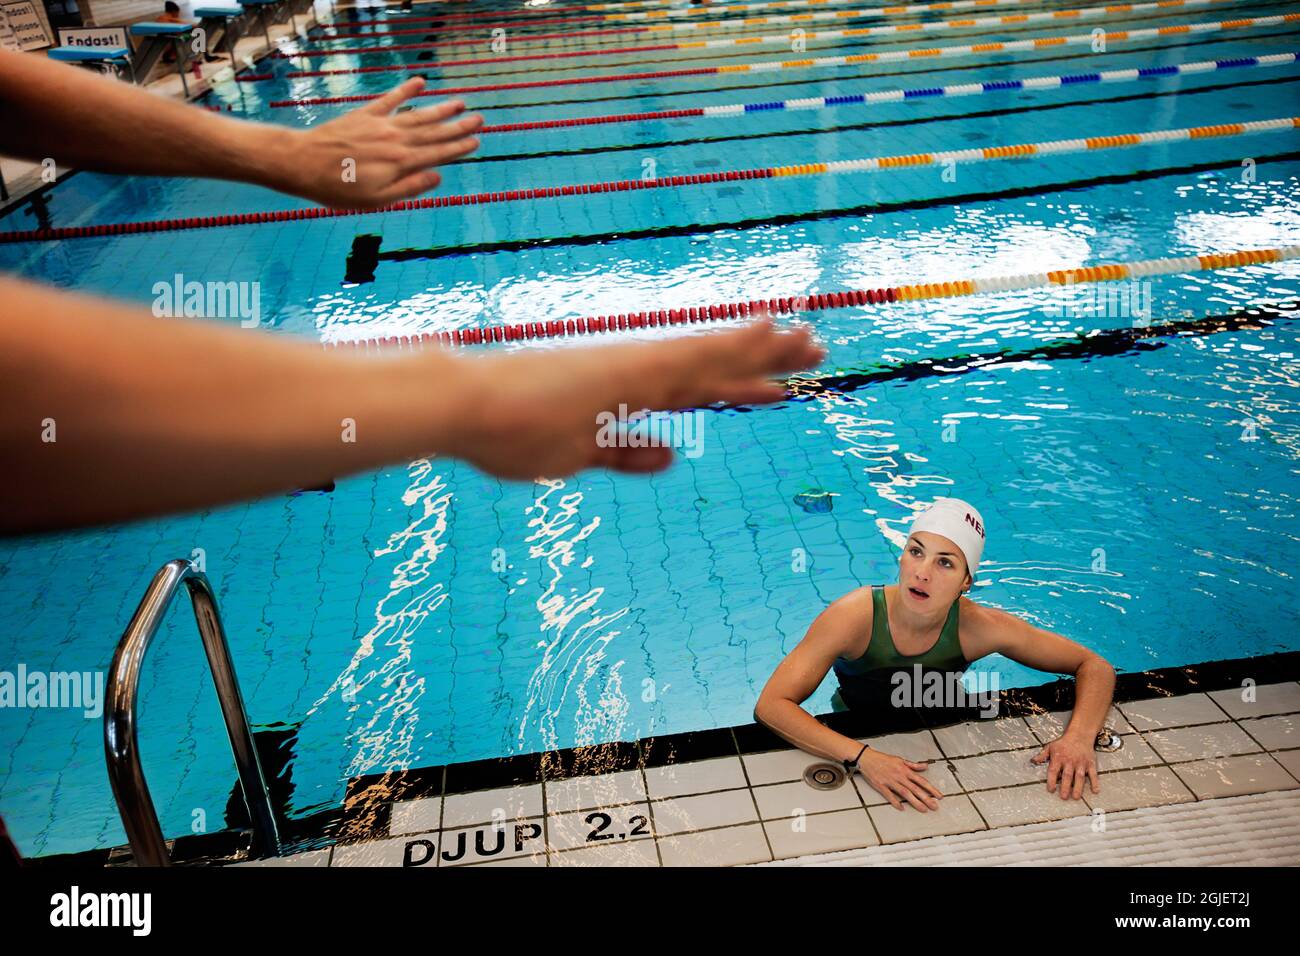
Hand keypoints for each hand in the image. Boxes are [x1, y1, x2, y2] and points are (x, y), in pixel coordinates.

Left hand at [269, 78, 481, 208]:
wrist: (304, 163)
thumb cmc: (340, 189)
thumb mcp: (377, 199)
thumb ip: (409, 187)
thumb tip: (437, 176)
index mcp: (401, 163)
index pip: (438, 154)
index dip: (459, 147)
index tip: (476, 141)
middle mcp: (396, 140)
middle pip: (433, 132)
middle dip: (458, 126)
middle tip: (478, 119)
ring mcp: (381, 125)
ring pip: (418, 115)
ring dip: (441, 109)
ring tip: (460, 103)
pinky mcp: (365, 115)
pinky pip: (390, 100)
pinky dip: (406, 91)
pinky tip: (420, 82)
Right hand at [446, 318, 824, 479]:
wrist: (468, 406)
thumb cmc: (508, 431)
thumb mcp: (579, 455)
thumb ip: (624, 453)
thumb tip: (669, 458)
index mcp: (627, 397)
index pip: (695, 391)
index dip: (738, 384)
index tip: (776, 385)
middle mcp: (640, 377)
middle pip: (715, 368)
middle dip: (765, 362)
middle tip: (813, 349)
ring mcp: (639, 368)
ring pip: (716, 355)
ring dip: (765, 348)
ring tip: (811, 339)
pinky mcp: (634, 364)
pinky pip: (697, 351)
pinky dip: (737, 341)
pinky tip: (770, 329)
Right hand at [856, 749, 942, 811]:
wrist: (867, 758)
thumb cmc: (883, 759)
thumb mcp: (900, 759)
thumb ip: (913, 765)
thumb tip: (925, 766)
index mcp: (904, 770)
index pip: (921, 780)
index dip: (931, 788)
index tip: (939, 796)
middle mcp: (899, 776)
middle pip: (915, 788)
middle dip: (926, 798)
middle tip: (934, 806)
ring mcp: (890, 781)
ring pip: (904, 793)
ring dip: (915, 802)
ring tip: (923, 809)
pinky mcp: (881, 786)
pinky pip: (889, 795)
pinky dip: (895, 801)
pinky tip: (902, 808)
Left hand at [1031, 735, 1099, 799]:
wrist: (1079, 735)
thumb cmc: (1064, 742)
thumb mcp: (1050, 746)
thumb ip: (1042, 755)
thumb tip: (1033, 761)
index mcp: (1058, 758)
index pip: (1053, 771)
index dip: (1051, 781)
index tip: (1051, 790)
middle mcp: (1070, 761)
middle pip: (1067, 776)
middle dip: (1066, 787)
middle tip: (1064, 797)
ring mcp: (1081, 763)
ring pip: (1079, 777)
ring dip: (1078, 788)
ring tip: (1076, 797)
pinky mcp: (1090, 763)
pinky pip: (1093, 774)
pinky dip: (1095, 782)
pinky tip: (1095, 791)